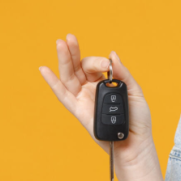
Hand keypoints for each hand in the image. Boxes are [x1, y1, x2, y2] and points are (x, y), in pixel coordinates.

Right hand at [38, 33, 154, 167]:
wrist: (134, 143)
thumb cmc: (137, 120)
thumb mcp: (135, 92)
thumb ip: (123, 75)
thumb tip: (113, 55)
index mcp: (105, 82)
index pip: (96, 65)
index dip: (99, 62)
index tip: (107, 65)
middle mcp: (91, 88)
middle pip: (78, 66)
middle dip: (73, 51)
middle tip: (69, 37)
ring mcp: (83, 98)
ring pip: (69, 76)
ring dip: (63, 60)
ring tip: (59, 44)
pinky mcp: (77, 110)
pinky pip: (62, 95)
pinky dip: (52, 83)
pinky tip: (44, 69)